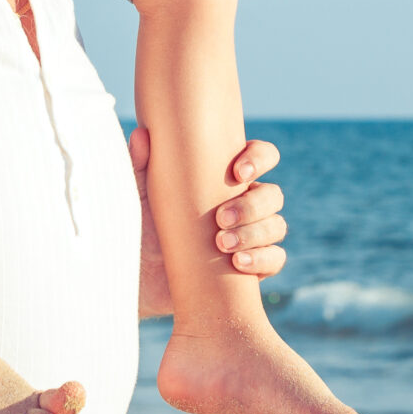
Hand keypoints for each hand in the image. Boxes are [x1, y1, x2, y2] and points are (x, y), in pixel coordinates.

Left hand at [132, 126, 289, 319]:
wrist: (135, 279)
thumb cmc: (138, 228)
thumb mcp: (136, 196)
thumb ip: (139, 165)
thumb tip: (142, 135)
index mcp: (224, 179)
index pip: (261, 157)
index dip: (259, 158)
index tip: (237, 172)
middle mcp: (243, 204)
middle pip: (273, 194)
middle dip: (253, 205)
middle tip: (220, 218)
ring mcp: (250, 236)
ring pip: (277, 226)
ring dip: (255, 233)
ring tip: (221, 244)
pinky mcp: (251, 268)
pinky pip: (275, 259)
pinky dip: (263, 259)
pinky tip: (238, 263)